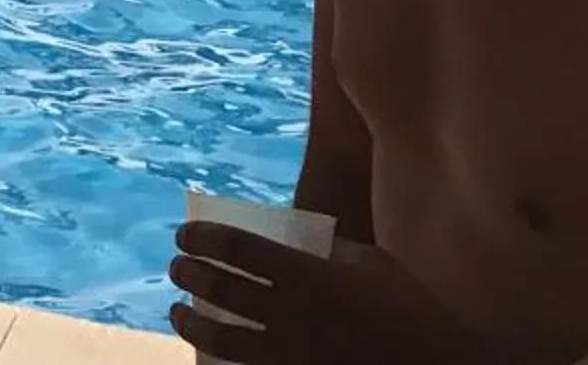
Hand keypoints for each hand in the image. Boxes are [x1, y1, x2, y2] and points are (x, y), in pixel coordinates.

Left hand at [169, 225, 500, 364]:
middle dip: (187, 275)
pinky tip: (210, 358)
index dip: (202, 238)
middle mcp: (292, 316)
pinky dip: (221, 364)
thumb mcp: (372, 264)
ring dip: (190, 325)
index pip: (236, 247)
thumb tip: (292, 241)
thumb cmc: (410, 311)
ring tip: (178, 313)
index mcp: (309, 276)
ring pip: (221, 341)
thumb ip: (329, 249)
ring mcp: (291, 357)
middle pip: (220, 290)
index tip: (183, 235)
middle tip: (176, 268)